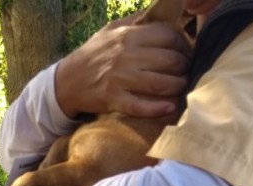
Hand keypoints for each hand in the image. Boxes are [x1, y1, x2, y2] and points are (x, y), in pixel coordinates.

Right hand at [55, 17, 190, 118]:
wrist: (67, 81)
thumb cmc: (94, 54)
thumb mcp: (112, 29)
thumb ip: (139, 20)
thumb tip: (166, 10)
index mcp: (128, 36)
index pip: (168, 36)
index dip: (183, 44)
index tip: (185, 52)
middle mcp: (125, 56)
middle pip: (170, 61)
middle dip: (183, 67)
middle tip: (185, 72)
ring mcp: (119, 79)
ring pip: (161, 84)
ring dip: (177, 87)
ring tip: (180, 88)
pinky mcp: (113, 100)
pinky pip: (141, 106)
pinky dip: (158, 109)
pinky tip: (169, 107)